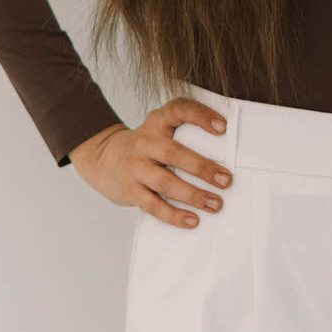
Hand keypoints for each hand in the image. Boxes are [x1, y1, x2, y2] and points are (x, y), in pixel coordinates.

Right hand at [67, 98, 232, 226]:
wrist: (103, 158)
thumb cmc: (147, 146)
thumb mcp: (160, 130)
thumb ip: (184, 133)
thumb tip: (228, 154)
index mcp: (157, 122)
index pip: (178, 110)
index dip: (200, 115)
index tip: (223, 127)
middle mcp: (145, 142)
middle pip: (174, 153)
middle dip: (203, 168)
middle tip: (227, 180)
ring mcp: (136, 167)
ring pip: (165, 182)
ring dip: (193, 195)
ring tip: (216, 204)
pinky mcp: (131, 191)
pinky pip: (154, 205)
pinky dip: (174, 215)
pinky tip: (193, 220)